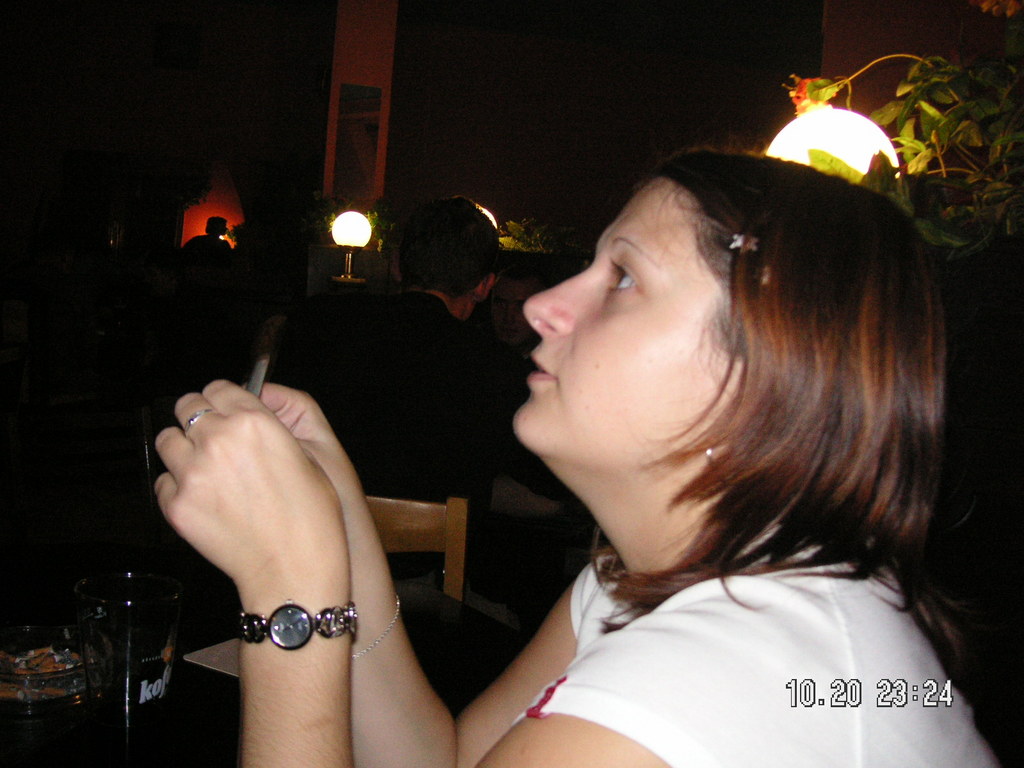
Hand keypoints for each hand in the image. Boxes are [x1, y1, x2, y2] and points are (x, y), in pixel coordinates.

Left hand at [155, 380, 347, 600]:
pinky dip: (176, 487)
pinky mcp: (176, 504)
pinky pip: (162, 482)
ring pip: (167, 440)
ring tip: (203, 468)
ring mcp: (192, 472)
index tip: (224, 409)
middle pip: (186, 406)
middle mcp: (218, 440)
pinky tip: (202, 499)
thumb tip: (251, 412)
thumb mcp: (310, 456)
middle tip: (212, 438)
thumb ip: (273, 426)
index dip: (222, 399)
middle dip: (198, 418)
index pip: (218, 387)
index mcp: (254, 422)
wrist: (293, 568)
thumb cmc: (311, 517)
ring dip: (182, 449)